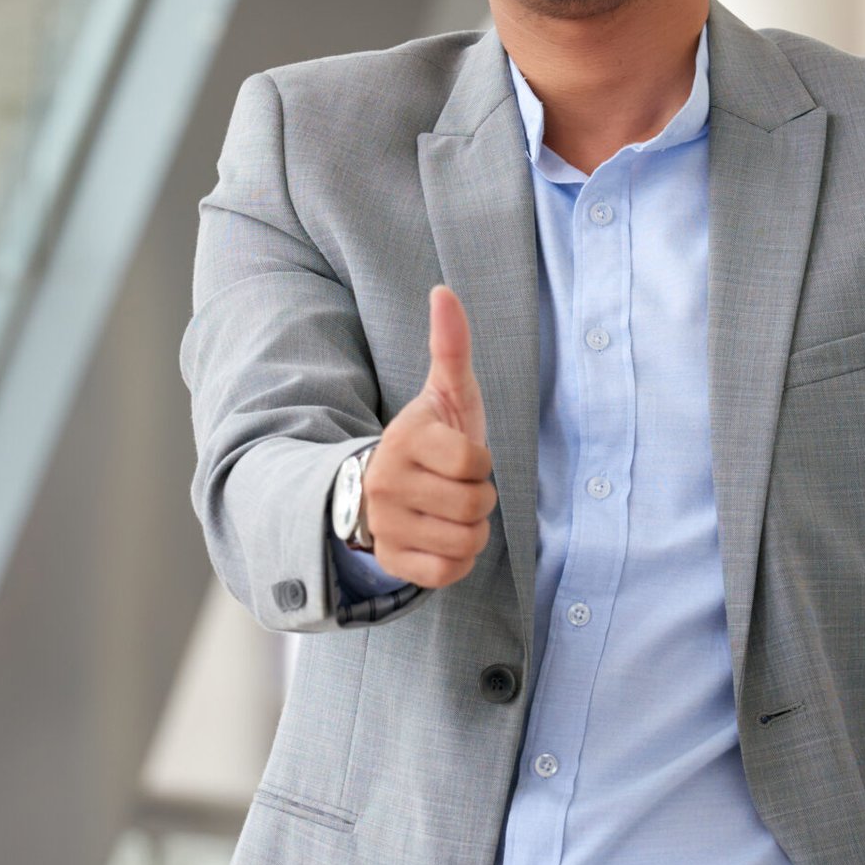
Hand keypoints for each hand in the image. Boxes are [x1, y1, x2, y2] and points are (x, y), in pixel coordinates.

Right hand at [360, 287, 496, 587]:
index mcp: (405, 439)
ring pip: (465, 541)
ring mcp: (384, 525)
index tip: (461, 455)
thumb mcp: (445, 392)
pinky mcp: (389, 561)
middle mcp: (385, 483)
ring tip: (451, 512)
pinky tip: (442, 538)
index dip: (480, 460)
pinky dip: (457, 560)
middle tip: (457, 487)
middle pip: (475, 505)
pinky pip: (447, 573)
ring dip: (472, 530)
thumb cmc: (431, 437)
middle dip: (480, 498)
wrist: (383, 488)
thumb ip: (450, 345)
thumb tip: (444, 291)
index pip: (475, 461)